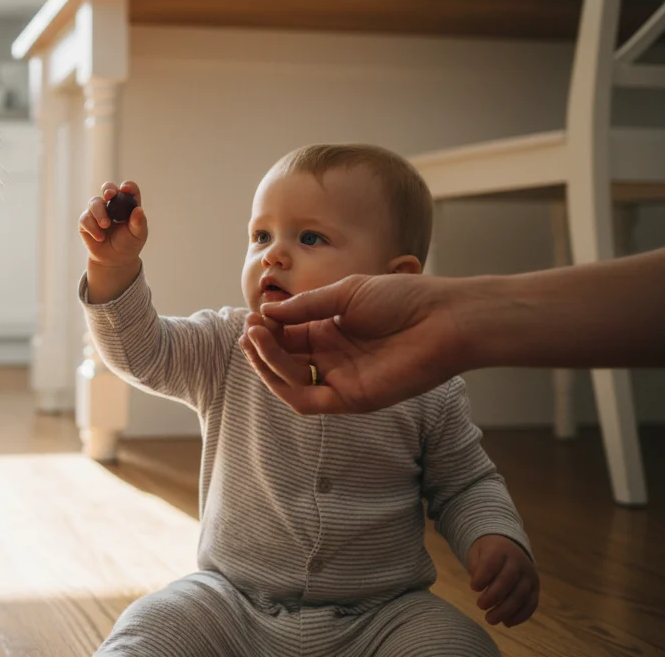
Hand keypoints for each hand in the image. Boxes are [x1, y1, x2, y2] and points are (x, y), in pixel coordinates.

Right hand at [80, 181, 147, 303]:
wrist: (114, 260)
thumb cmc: (128, 244)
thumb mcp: (138, 235)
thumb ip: (139, 222)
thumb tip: (139, 210)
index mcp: (128, 204)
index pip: (129, 189)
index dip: (128, 186)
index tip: (125, 189)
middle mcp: (112, 204)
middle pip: (108, 188)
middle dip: (108, 189)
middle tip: (109, 195)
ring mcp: (98, 211)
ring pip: (94, 202)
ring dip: (99, 213)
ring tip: (105, 225)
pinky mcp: (86, 221)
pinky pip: (85, 218)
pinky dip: (92, 227)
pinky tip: (100, 238)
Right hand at [237, 273, 466, 413]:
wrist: (444, 318)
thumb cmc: (403, 299)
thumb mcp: (345, 294)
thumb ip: (306, 307)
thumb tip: (265, 313)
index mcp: (331, 331)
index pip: (287, 336)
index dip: (267, 329)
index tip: (253, 316)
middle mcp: (333, 358)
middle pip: (284, 360)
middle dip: (261, 345)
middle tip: (249, 327)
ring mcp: (341, 379)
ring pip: (289, 381)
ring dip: (266, 362)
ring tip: (255, 336)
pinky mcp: (352, 398)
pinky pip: (307, 400)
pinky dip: (283, 383)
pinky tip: (271, 357)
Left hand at [467, 534, 538, 627]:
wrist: (508, 547)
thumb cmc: (487, 554)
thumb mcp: (476, 554)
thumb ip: (476, 567)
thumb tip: (478, 586)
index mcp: (500, 550)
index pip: (492, 563)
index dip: (483, 577)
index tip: (473, 587)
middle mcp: (518, 561)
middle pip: (508, 580)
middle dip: (493, 596)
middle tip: (480, 606)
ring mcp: (529, 575)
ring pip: (520, 594)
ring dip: (506, 610)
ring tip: (490, 619)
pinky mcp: (535, 588)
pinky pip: (531, 603)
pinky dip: (520, 616)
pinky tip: (506, 623)